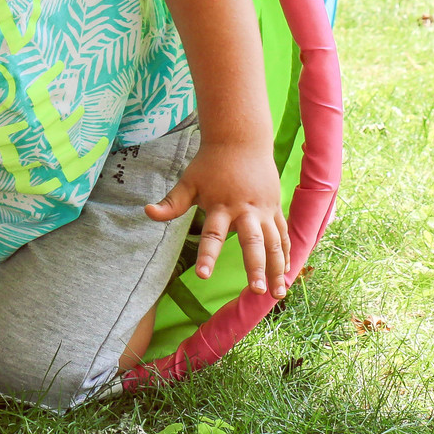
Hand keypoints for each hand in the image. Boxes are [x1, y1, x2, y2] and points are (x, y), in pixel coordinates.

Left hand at [144, 140, 289, 297]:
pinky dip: (286, 254)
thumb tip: (147, 212)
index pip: (213, 235)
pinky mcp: (275, 209)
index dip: (207, 255)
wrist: (241, 139)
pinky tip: (286, 275)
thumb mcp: (189, 181)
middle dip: (255, 267)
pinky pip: (283, 235)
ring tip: (277, 294)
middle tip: (255, 291)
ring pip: (274, 243)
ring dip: (277, 268)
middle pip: (252, 242)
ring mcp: (264, 210)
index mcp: (221, 206)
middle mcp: (245, 210)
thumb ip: (172, 202)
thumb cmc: (210, 163)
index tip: (203, 276)